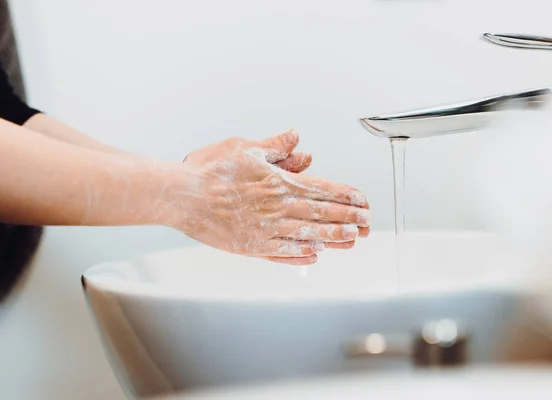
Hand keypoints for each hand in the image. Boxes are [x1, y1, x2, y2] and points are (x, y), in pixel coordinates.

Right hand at [180, 130, 370, 264]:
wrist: (182, 196)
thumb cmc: (209, 170)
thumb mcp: (244, 147)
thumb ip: (274, 145)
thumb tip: (295, 138)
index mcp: (278, 182)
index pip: (322, 189)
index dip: (346, 196)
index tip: (362, 201)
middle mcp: (276, 208)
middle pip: (321, 213)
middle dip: (348, 219)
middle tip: (368, 224)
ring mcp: (265, 230)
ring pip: (307, 235)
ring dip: (333, 238)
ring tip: (353, 240)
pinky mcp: (251, 246)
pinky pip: (282, 252)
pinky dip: (301, 254)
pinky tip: (315, 255)